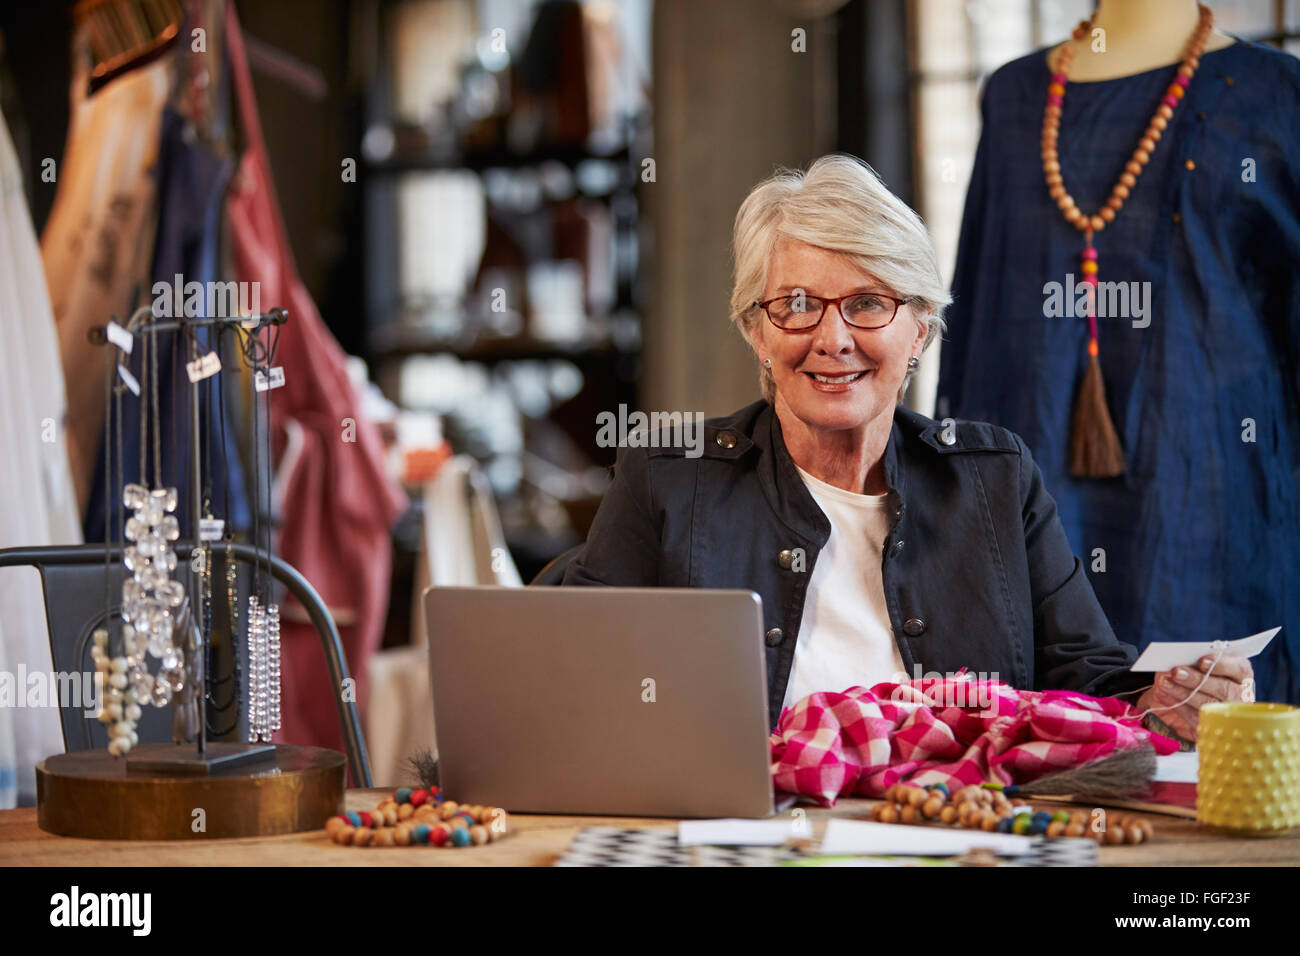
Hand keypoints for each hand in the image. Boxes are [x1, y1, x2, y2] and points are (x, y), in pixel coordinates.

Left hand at [1135, 654, 1253, 741]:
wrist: (1185, 697)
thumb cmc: (1195, 674)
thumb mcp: (1197, 664)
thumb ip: (1192, 661)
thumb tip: (1176, 660)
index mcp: (1241, 676)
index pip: (1240, 669)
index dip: (1222, 664)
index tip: (1201, 661)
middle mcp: (1240, 696)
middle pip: (1224, 689)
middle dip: (1197, 679)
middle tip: (1175, 672)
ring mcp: (1229, 714)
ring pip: (1208, 704)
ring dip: (1182, 692)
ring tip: (1164, 683)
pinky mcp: (1212, 726)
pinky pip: (1194, 717)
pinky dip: (1176, 704)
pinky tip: (1162, 695)